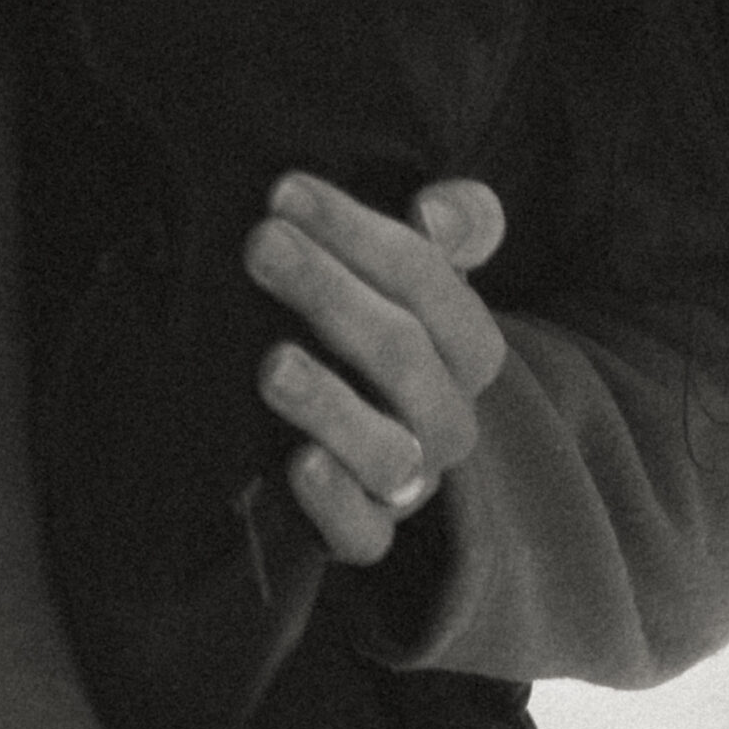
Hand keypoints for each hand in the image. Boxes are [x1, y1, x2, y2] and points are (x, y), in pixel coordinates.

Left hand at [244, 173, 506, 566]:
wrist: (362, 443)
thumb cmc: (384, 333)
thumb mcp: (419, 275)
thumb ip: (453, 228)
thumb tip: (437, 207)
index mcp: (468, 348)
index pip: (431, 285)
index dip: (361, 234)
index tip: (285, 192)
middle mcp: (446, 417)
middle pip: (402, 355)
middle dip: (329, 292)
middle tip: (260, 244)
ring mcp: (408, 482)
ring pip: (387, 449)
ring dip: (328, 404)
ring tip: (270, 363)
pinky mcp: (364, 535)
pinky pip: (362, 537)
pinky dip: (333, 504)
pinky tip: (297, 464)